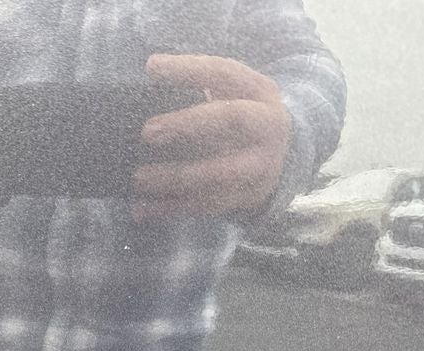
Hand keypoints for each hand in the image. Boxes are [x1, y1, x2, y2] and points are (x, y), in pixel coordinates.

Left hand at [132, 54, 290, 220]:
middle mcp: (268, 125)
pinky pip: (207, 206)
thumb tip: (147, 80)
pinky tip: (140, 210)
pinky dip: (171, 209)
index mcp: (260, 91)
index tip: (151, 67)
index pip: (225, 72)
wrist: (285, 160)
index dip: (189, 69)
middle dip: (187, 124)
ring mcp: (262, 165)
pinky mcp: (249, 198)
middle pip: (231, 120)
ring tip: (138, 179)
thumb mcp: (233, 95)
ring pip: (218, 173)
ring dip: (175, 177)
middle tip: (147, 132)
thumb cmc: (239, 120)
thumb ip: (201, 88)